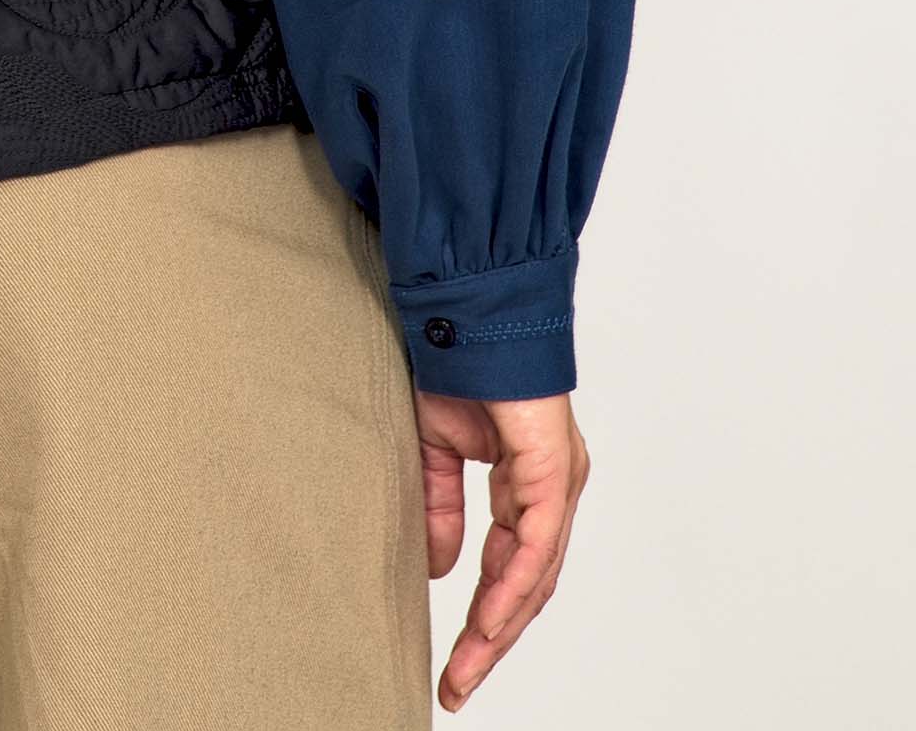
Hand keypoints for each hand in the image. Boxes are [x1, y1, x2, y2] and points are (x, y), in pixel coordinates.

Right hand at [415, 386, 590, 710]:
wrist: (463, 311)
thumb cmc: (454, 365)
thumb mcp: (437, 453)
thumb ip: (442, 510)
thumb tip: (445, 571)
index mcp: (527, 485)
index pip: (509, 569)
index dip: (482, 621)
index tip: (452, 666)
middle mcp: (551, 489)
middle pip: (528, 586)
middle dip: (491, 641)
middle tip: (457, 684)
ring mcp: (558, 481)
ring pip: (536, 575)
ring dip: (499, 628)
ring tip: (466, 668)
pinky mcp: (554, 469)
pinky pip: (536, 544)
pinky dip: (512, 586)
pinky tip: (489, 620)